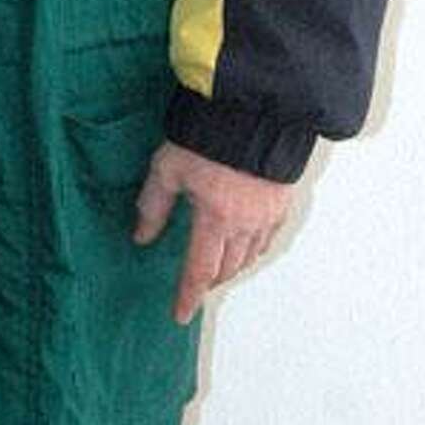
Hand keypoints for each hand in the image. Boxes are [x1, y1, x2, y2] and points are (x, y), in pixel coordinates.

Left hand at [133, 140, 291, 324]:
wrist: (254, 109)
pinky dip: (253, 248)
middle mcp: (245, 224)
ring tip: (217, 264)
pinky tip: (244, 242)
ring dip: (232, 266)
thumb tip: (141, 237)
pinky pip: (268, 238)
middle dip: (210, 279)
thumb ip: (153, 205)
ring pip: (249, 256)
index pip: (199, 271)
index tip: (181, 315)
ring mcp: (268, 214)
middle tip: (196, 283)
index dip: (189, 296)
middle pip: (227, 268)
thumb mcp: (168, 168)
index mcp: (215, 219)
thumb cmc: (207, 134)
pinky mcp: (282, 201)